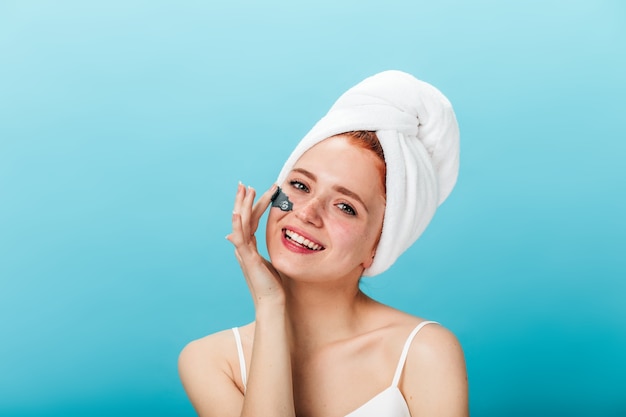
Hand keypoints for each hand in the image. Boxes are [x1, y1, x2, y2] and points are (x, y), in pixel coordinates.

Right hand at [226, 183, 284, 306]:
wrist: (272, 302)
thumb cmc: (274, 285)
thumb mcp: (271, 262)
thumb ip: (267, 251)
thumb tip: (266, 244)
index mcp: (249, 247)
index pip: (250, 221)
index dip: (252, 205)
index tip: (255, 190)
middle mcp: (244, 247)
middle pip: (243, 218)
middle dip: (243, 200)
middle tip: (244, 184)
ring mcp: (244, 252)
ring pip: (240, 224)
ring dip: (242, 205)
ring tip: (246, 189)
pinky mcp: (247, 258)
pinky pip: (240, 239)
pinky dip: (237, 225)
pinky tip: (236, 213)